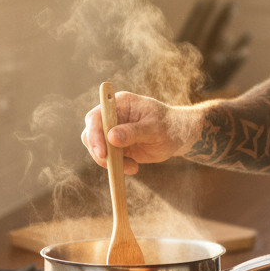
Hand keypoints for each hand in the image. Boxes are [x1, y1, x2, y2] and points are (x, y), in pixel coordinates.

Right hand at [81, 91, 201, 174]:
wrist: (179, 136)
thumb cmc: (170, 126)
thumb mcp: (155, 129)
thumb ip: (133, 132)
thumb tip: (111, 136)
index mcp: (120, 103)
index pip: (96, 117)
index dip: (94, 134)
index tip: (102, 151)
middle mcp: (112, 116)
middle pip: (90, 134)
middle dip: (99, 151)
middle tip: (113, 164)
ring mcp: (112, 131)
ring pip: (96, 148)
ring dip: (109, 161)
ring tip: (132, 167)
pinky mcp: (115, 145)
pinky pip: (106, 158)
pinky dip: (116, 166)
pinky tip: (133, 167)